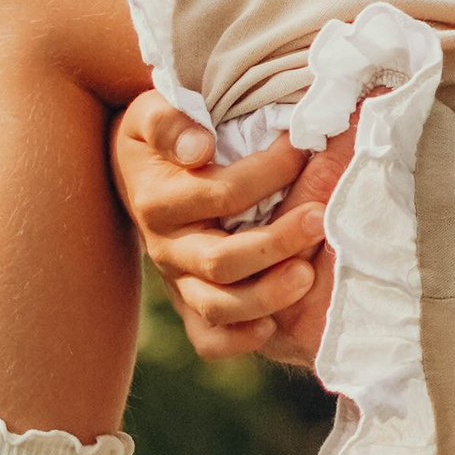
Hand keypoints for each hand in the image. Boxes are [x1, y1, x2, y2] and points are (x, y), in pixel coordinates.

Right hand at [112, 90, 348, 365]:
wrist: (135, 174)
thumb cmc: (160, 139)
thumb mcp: (151, 115)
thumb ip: (170, 122)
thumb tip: (199, 147)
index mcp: (157, 201)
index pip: (218, 194)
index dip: (267, 172)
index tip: (303, 149)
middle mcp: (166, 248)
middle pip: (219, 260)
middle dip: (275, 243)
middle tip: (320, 219)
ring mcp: (178, 282)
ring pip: (217, 307)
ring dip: (265, 296)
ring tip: (307, 275)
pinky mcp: (190, 305)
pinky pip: (208, 340)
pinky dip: (239, 340)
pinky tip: (272, 326)